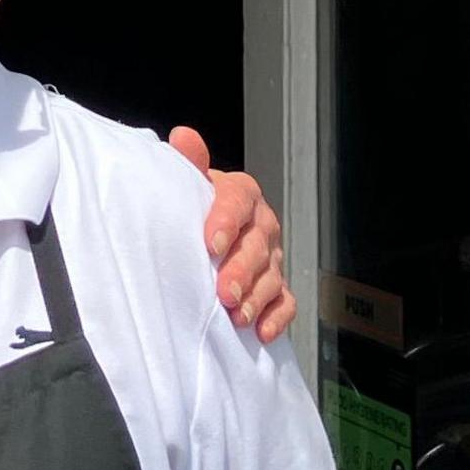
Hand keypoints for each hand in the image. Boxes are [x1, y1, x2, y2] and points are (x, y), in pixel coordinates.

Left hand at [170, 126, 293, 345]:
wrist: (203, 234)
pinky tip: (262, 332)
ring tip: (236, 317)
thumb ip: (189, 163)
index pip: (238, 201)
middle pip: (257, 245)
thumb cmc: (192, 208)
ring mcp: (272, 257)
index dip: (225, 221)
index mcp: (240, 194)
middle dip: (242, 270)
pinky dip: (276, 317)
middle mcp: (261, 224)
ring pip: (272, 276)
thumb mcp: (186, 184)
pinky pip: (285, 302)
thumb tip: (184, 137)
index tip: (210, 244)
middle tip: (224, 292)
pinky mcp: (277, 286)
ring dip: (256, 298)